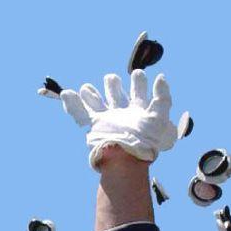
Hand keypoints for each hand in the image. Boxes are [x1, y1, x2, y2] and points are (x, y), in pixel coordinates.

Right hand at [59, 69, 177, 168]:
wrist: (127, 157)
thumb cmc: (145, 140)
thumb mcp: (159, 116)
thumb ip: (162, 97)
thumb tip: (161, 77)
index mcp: (138, 113)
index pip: (138, 94)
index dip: (138, 83)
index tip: (137, 73)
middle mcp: (122, 116)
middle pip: (115, 96)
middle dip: (113, 85)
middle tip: (111, 78)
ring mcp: (107, 120)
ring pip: (97, 104)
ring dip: (91, 93)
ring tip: (86, 87)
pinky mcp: (94, 126)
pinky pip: (80, 113)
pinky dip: (73, 104)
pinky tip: (67, 93)